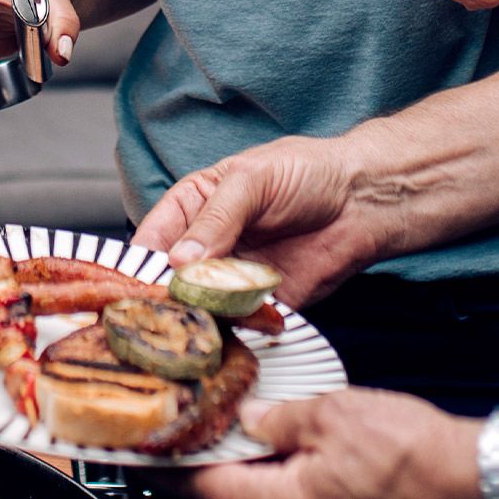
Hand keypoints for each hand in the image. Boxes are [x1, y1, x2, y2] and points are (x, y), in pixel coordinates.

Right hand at [131, 133, 398, 307]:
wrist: (363, 200)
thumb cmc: (307, 172)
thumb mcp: (252, 180)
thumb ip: (216, 219)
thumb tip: (179, 258)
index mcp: (192, 207)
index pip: (152, 239)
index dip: (141, 262)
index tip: (135, 284)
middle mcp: (206, 245)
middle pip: (170, 279)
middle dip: (167, 294)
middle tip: (169, 305)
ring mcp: (231, 277)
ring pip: (200, 305)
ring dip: (199, 314)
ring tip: (202, 314)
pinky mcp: (260, 303)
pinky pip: (238, 322)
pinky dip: (235, 326)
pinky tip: (236, 321)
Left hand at [155, 389, 485, 498]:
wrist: (485, 489)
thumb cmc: (418, 457)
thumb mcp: (333, 414)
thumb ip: (281, 418)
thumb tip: (254, 418)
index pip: (200, 491)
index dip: (169, 465)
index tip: (145, 451)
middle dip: (208, 468)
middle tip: (192, 431)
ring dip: (250, 479)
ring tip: (244, 436)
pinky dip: (285, 490)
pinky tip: (295, 459)